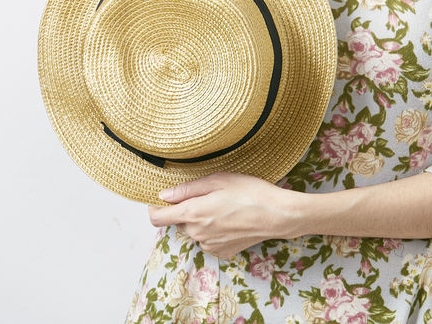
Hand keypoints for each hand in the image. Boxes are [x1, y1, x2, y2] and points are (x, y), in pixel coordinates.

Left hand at [147, 172, 304, 258]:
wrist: (277, 215)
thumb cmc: (250, 192)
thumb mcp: (218, 180)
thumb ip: (187, 189)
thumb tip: (163, 196)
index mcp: (193, 214)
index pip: (157, 218)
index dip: (154, 208)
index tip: (160, 200)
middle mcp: (197, 233)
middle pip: (180, 222)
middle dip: (187, 210)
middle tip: (209, 196)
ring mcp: (210, 245)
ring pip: (195, 231)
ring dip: (202, 221)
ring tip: (224, 207)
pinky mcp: (222, 252)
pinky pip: (209, 240)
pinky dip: (214, 231)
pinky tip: (231, 220)